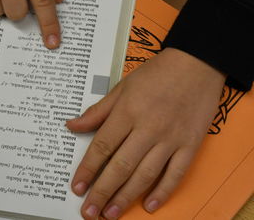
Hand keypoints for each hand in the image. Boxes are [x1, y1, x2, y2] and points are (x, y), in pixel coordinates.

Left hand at [66, 48, 225, 218]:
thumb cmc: (156, 74)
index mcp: (127, 112)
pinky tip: (149, 205)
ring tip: (110, 214)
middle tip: (89, 212)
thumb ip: (97, 111)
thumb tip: (71, 126)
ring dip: (126, 197)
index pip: (102, 147)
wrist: (196, 64)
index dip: (87, 170)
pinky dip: (163, 191)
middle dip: (102, 192)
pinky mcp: (190, 144)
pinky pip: (175, 173)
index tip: (76, 188)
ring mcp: (171, 138)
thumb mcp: (121, 88)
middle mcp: (147, 128)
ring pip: (145, 175)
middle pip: (120, 166)